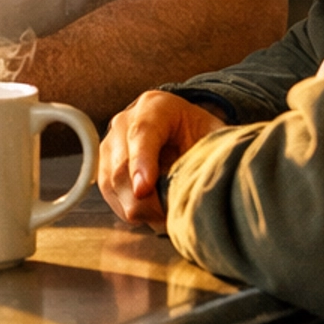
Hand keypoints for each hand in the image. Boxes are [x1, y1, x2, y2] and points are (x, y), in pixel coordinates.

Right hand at [99, 92, 227, 230]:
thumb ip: (215, 150)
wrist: (180, 131)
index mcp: (154, 107)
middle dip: (145, 200)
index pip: (142, 133)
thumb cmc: (199, 133)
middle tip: (172, 216)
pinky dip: (134, 212)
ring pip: (113, 186)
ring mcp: (109, 146)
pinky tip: (155, 212)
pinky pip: (112, 198)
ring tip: (169, 214)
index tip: (145, 189)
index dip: (142, 162)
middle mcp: (124, 122)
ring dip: (141, 209)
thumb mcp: (214, 134)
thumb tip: (220, 174)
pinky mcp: (103, 169)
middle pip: (121, 167)